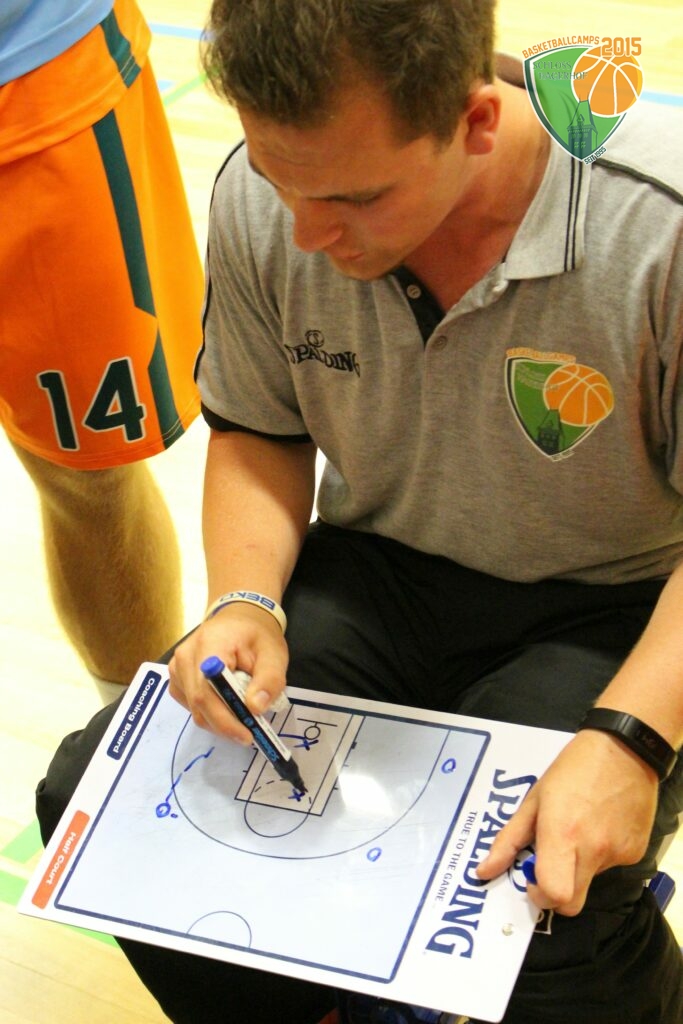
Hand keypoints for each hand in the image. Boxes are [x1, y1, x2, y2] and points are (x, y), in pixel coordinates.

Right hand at [168, 602, 288, 741]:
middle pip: (199, 703)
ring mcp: (176, 666)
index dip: (225, 719)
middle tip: (249, 734)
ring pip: (193, 707)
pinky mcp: (176, 676)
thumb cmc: (257, 635)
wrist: (239, 617)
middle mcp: (185, 656)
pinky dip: (209, 712)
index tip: (247, 734)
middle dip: (225, 725)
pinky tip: (226, 707)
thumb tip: (256, 708)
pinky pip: (189, 703)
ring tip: (242, 719)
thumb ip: (269, 680)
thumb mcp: (274, 654)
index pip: (208, 691)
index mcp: (209, 645)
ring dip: (218, 721)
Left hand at [476, 729, 658, 914]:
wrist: (625, 750)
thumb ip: (508, 839)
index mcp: (563, 835)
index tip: (532, 880)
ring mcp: (618, 854)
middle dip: (556, 894)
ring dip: (578, 867)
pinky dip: (600, 855)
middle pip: (572, 904)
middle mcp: (593, 851)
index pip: (554, 894)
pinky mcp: (637, 853)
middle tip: (551, 866)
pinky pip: (610, 866)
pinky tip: (600, 825)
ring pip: (590, 882)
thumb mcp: (533, 799)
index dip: (539, 896)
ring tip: (579, 828)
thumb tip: (483, 872)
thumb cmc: (572, 769)